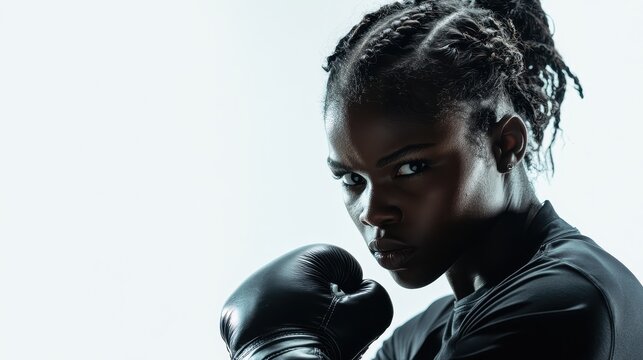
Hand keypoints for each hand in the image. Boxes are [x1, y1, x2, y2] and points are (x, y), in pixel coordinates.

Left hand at [220, 243, 392, 358]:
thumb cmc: (326, 346)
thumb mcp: (371, 314)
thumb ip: (375, 292)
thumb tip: (359, 289)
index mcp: (298, 262)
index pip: (337, 262)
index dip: (352, 289)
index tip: (347, 313)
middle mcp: (267, 272)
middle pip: (308, 279)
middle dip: (325, 302)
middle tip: (330, 330)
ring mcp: (245, 295)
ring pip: (285, 296)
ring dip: (302, 312)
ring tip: (309, 336)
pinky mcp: (233, 319)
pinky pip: (264, 315)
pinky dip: (278, 325)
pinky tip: (288, 342)